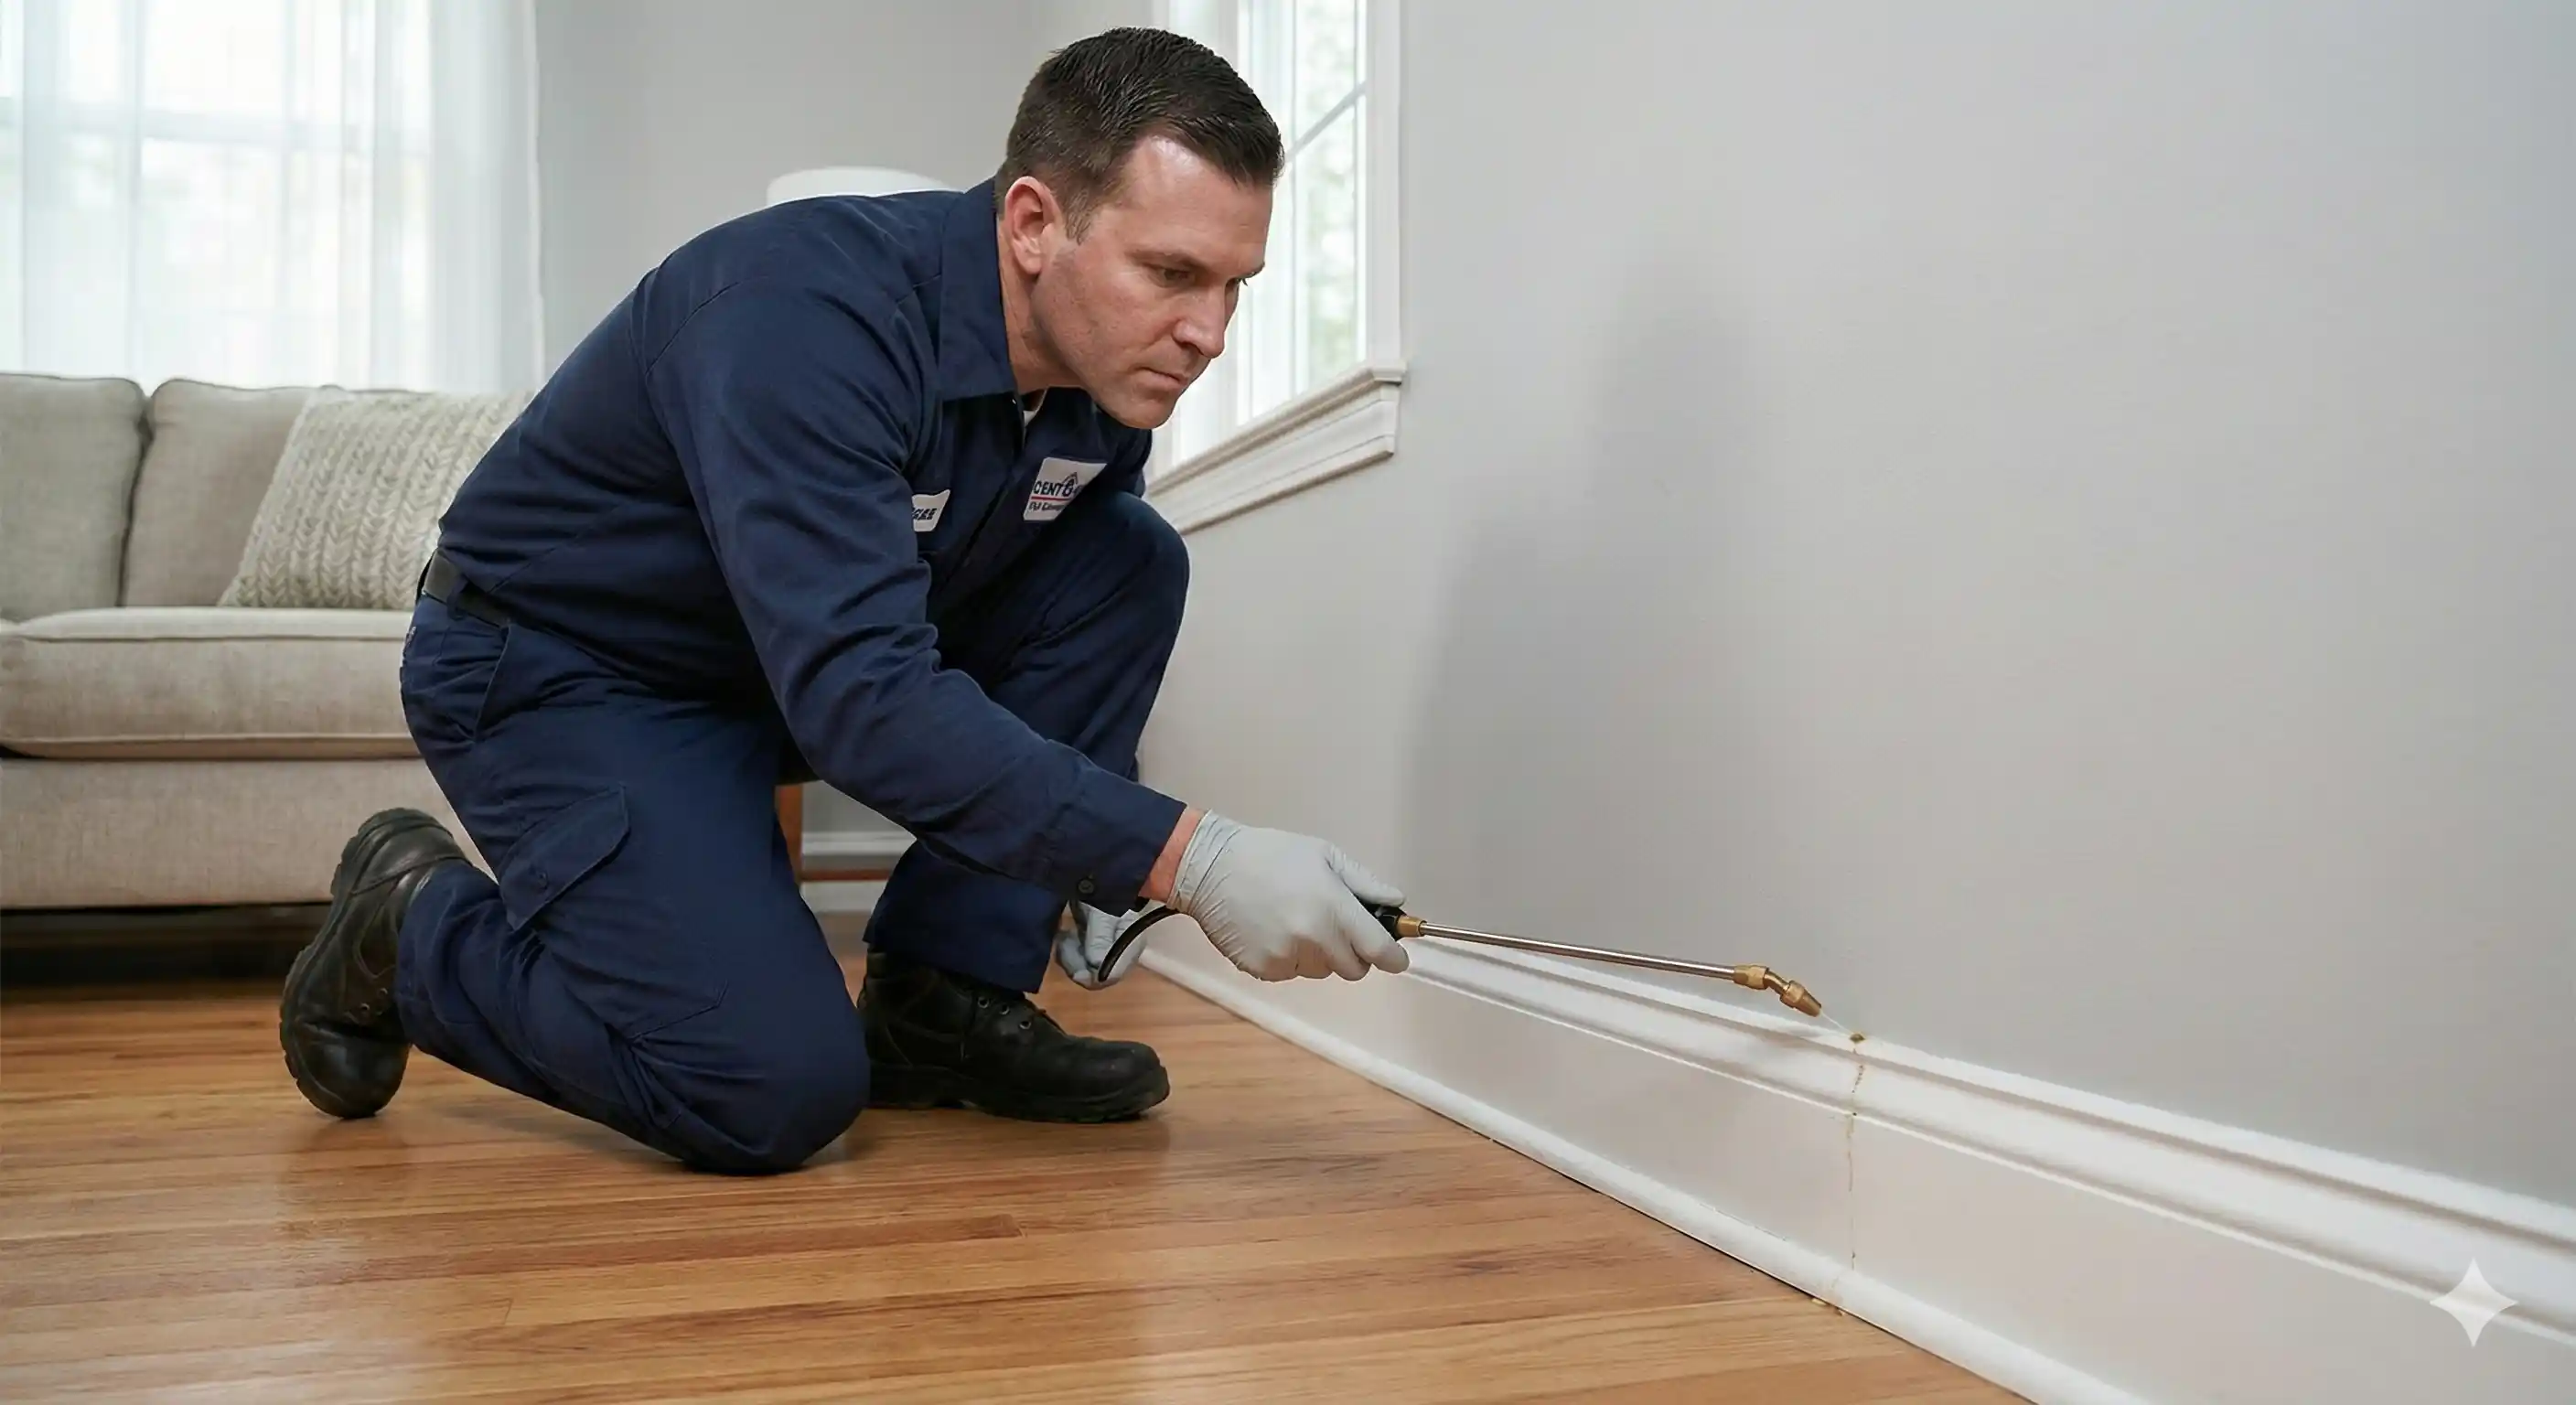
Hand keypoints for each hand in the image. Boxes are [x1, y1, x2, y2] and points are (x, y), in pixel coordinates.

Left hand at [1055, 902, 1149, 989]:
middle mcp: (1121, 955)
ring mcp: (1108, 952)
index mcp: (1130, 948)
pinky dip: (1070, 951)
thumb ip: (1099, 940)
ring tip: (1064, 935)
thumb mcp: (1101, 915)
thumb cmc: (1105, 894)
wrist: (1099, 876)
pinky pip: (1081, 960)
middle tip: (1064, 942)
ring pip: (1086, 968)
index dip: (1090, 976)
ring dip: (1071, 956)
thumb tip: (1095, 966)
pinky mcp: (1096, 947)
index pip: (1111, 975)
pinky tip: (1066, 936)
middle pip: (1096, 975)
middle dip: (1076, 962)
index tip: (1071, 964)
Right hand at [1163, 813, 1409, 980]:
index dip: (1394, 957)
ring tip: (1297, 922)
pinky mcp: (1263, 971)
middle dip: (1353, 953)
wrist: (1210, 868)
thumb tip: (1396, 904)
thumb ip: (1364, 883)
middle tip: (1337, 927)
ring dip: (1320, 955)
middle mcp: (1313, 940)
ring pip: (1322, 972)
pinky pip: (1292, 973)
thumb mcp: (1324, 855)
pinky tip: (1275, 931)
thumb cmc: (1271, 855)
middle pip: (1354, 969)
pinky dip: (1292, 958)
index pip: (1378, 951)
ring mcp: (1286, 959)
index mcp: (1333, 909)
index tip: (1397, 957)